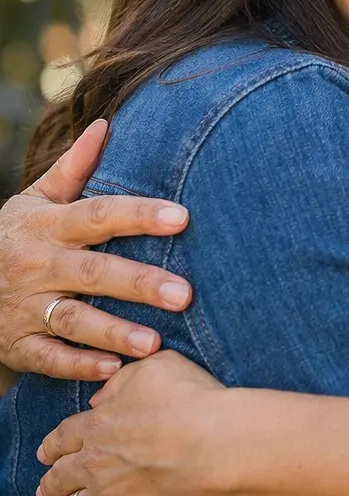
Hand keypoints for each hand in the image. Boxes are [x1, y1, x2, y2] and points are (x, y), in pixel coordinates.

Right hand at [1, 119, 192, 378]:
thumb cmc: (15, 237)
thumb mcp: (34, 200)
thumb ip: (72, 168)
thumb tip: (104, 124)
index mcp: (48, 226)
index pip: (98, 216)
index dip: (139, 215)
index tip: (182, 217)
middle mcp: (38, 266)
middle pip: (93, 272)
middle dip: (138, 283)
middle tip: (185, 294)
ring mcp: (25, 307)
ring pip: (73, 321)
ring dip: (113, 332)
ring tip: (155, 343)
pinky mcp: (17, 345)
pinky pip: (47, 359)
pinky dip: (78, 367)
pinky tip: (113, 371)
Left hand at [37, 351, 228, 495]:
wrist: (222, 446)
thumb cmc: (194, 401)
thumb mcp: (158, 368)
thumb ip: (122, 380)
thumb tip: (99, 398)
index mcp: (99, 427)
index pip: (63, 438)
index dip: (52, 447)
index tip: (46, 455)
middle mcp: (95, 466)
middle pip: (60, 479)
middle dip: (50, 485)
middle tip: (47, 490)